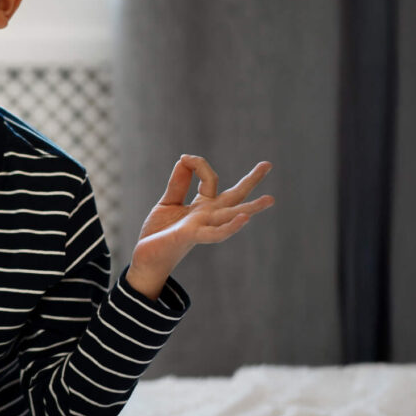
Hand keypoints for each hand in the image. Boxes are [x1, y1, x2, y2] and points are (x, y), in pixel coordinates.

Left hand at [127, 155, 274, 296]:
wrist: (145, 257)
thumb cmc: (160, 233)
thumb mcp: (168, 202)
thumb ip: (179, 183)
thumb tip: (185, 159)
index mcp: (202, 206)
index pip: (210, 179)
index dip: (198, 164)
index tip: (184, 158)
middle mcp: (207, 215)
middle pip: (234, 196)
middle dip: (251, 181)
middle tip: (268, 164)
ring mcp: (202, 225)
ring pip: (231, 215)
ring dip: (251, 208)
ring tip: (270, 199)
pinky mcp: (191, 236)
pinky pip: (215, 233)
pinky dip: (230, 226)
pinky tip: (244, 218)